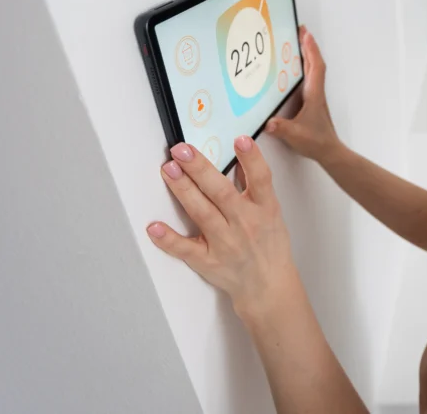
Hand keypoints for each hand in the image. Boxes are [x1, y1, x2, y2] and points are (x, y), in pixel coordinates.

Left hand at [147, 136, 300, 319]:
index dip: (252, 159)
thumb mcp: (272, 213)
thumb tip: (240, 157)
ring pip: (202, 213)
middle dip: (200, 169)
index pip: (261, 180)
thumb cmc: (270, 246)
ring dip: (183, 191)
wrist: (268, 286)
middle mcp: (245, 224)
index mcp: (265, 210)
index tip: (240, 140)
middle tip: (182, 150)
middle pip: (221, 192)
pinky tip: (154, 227)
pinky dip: (169, 240)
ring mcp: (226, 244)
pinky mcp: (209, 261)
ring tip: (169, 170)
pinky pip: (186, 250)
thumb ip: (255, 187)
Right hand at [266, 25, 340, 161]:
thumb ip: (282, 128)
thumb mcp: (295, 135)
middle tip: (299, 30)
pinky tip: (293, 67)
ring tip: (296, 42)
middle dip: (307, 45)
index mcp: (314, 94)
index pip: (315, 66)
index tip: (305, 33)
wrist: (329, 151)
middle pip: (314, 62)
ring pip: (313, 69)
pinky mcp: (312, 101)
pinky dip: (304, 67)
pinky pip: (309, 78)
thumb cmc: (316, 142)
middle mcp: (316, 92)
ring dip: (307, 54)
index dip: (310, 49)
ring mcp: (315, 96)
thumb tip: (267, 122)